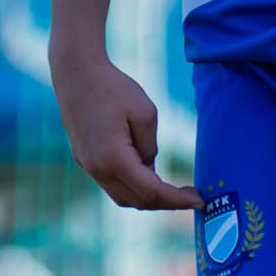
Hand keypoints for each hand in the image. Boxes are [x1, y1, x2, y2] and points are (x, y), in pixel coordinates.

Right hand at [53, 45, 198, 211]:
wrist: (75, 72)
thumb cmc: (113, 88)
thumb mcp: (145, 113)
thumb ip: (151, 147)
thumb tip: (150, 168)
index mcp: (114, 159)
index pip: (152, 192)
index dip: (178, 200)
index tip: (200, 202)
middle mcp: (98, 169)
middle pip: (138, 201)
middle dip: (167, 203)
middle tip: (191, 196)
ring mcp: (88, 166)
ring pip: (123, 197)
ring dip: (149, 198)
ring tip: (172, 189)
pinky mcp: (84, 159)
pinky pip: (112, 185)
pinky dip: (133, 187)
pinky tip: (148, 175)